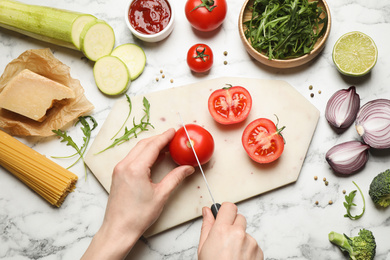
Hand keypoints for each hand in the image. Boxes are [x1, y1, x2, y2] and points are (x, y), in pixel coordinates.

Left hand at [82, 128, 194, 259]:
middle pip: (144, 144)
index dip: (165, 137)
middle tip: (173, 137)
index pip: (152, 146)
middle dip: (159, 139)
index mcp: (135, 168)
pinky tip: (154, 157)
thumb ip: (175, 178)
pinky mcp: (118, 174)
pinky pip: (132, 157)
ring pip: (137, 150)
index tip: (175, 131)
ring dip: (151, 145)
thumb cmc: (138, 215)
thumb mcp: (161, 195)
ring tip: (166, 146)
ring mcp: (119, 169)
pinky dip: (144, 153)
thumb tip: (188, 168)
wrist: (118, 229)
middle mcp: (124, 165)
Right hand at [198, 202, 263, 259]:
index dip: (225, 211)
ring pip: (246, 232)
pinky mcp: (259, 251)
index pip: (229, 206)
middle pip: (239, 217)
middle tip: (224, 239)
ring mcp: (251, 242)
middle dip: (232, 225)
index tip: (222, 216)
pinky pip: (253, 244)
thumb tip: (207, 211)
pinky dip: (247, 249)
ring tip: (231, 254)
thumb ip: (207, 226)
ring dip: (240, 239)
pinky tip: (239, 259)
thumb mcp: (203, 247)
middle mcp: (238, 233)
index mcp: (222, 230)